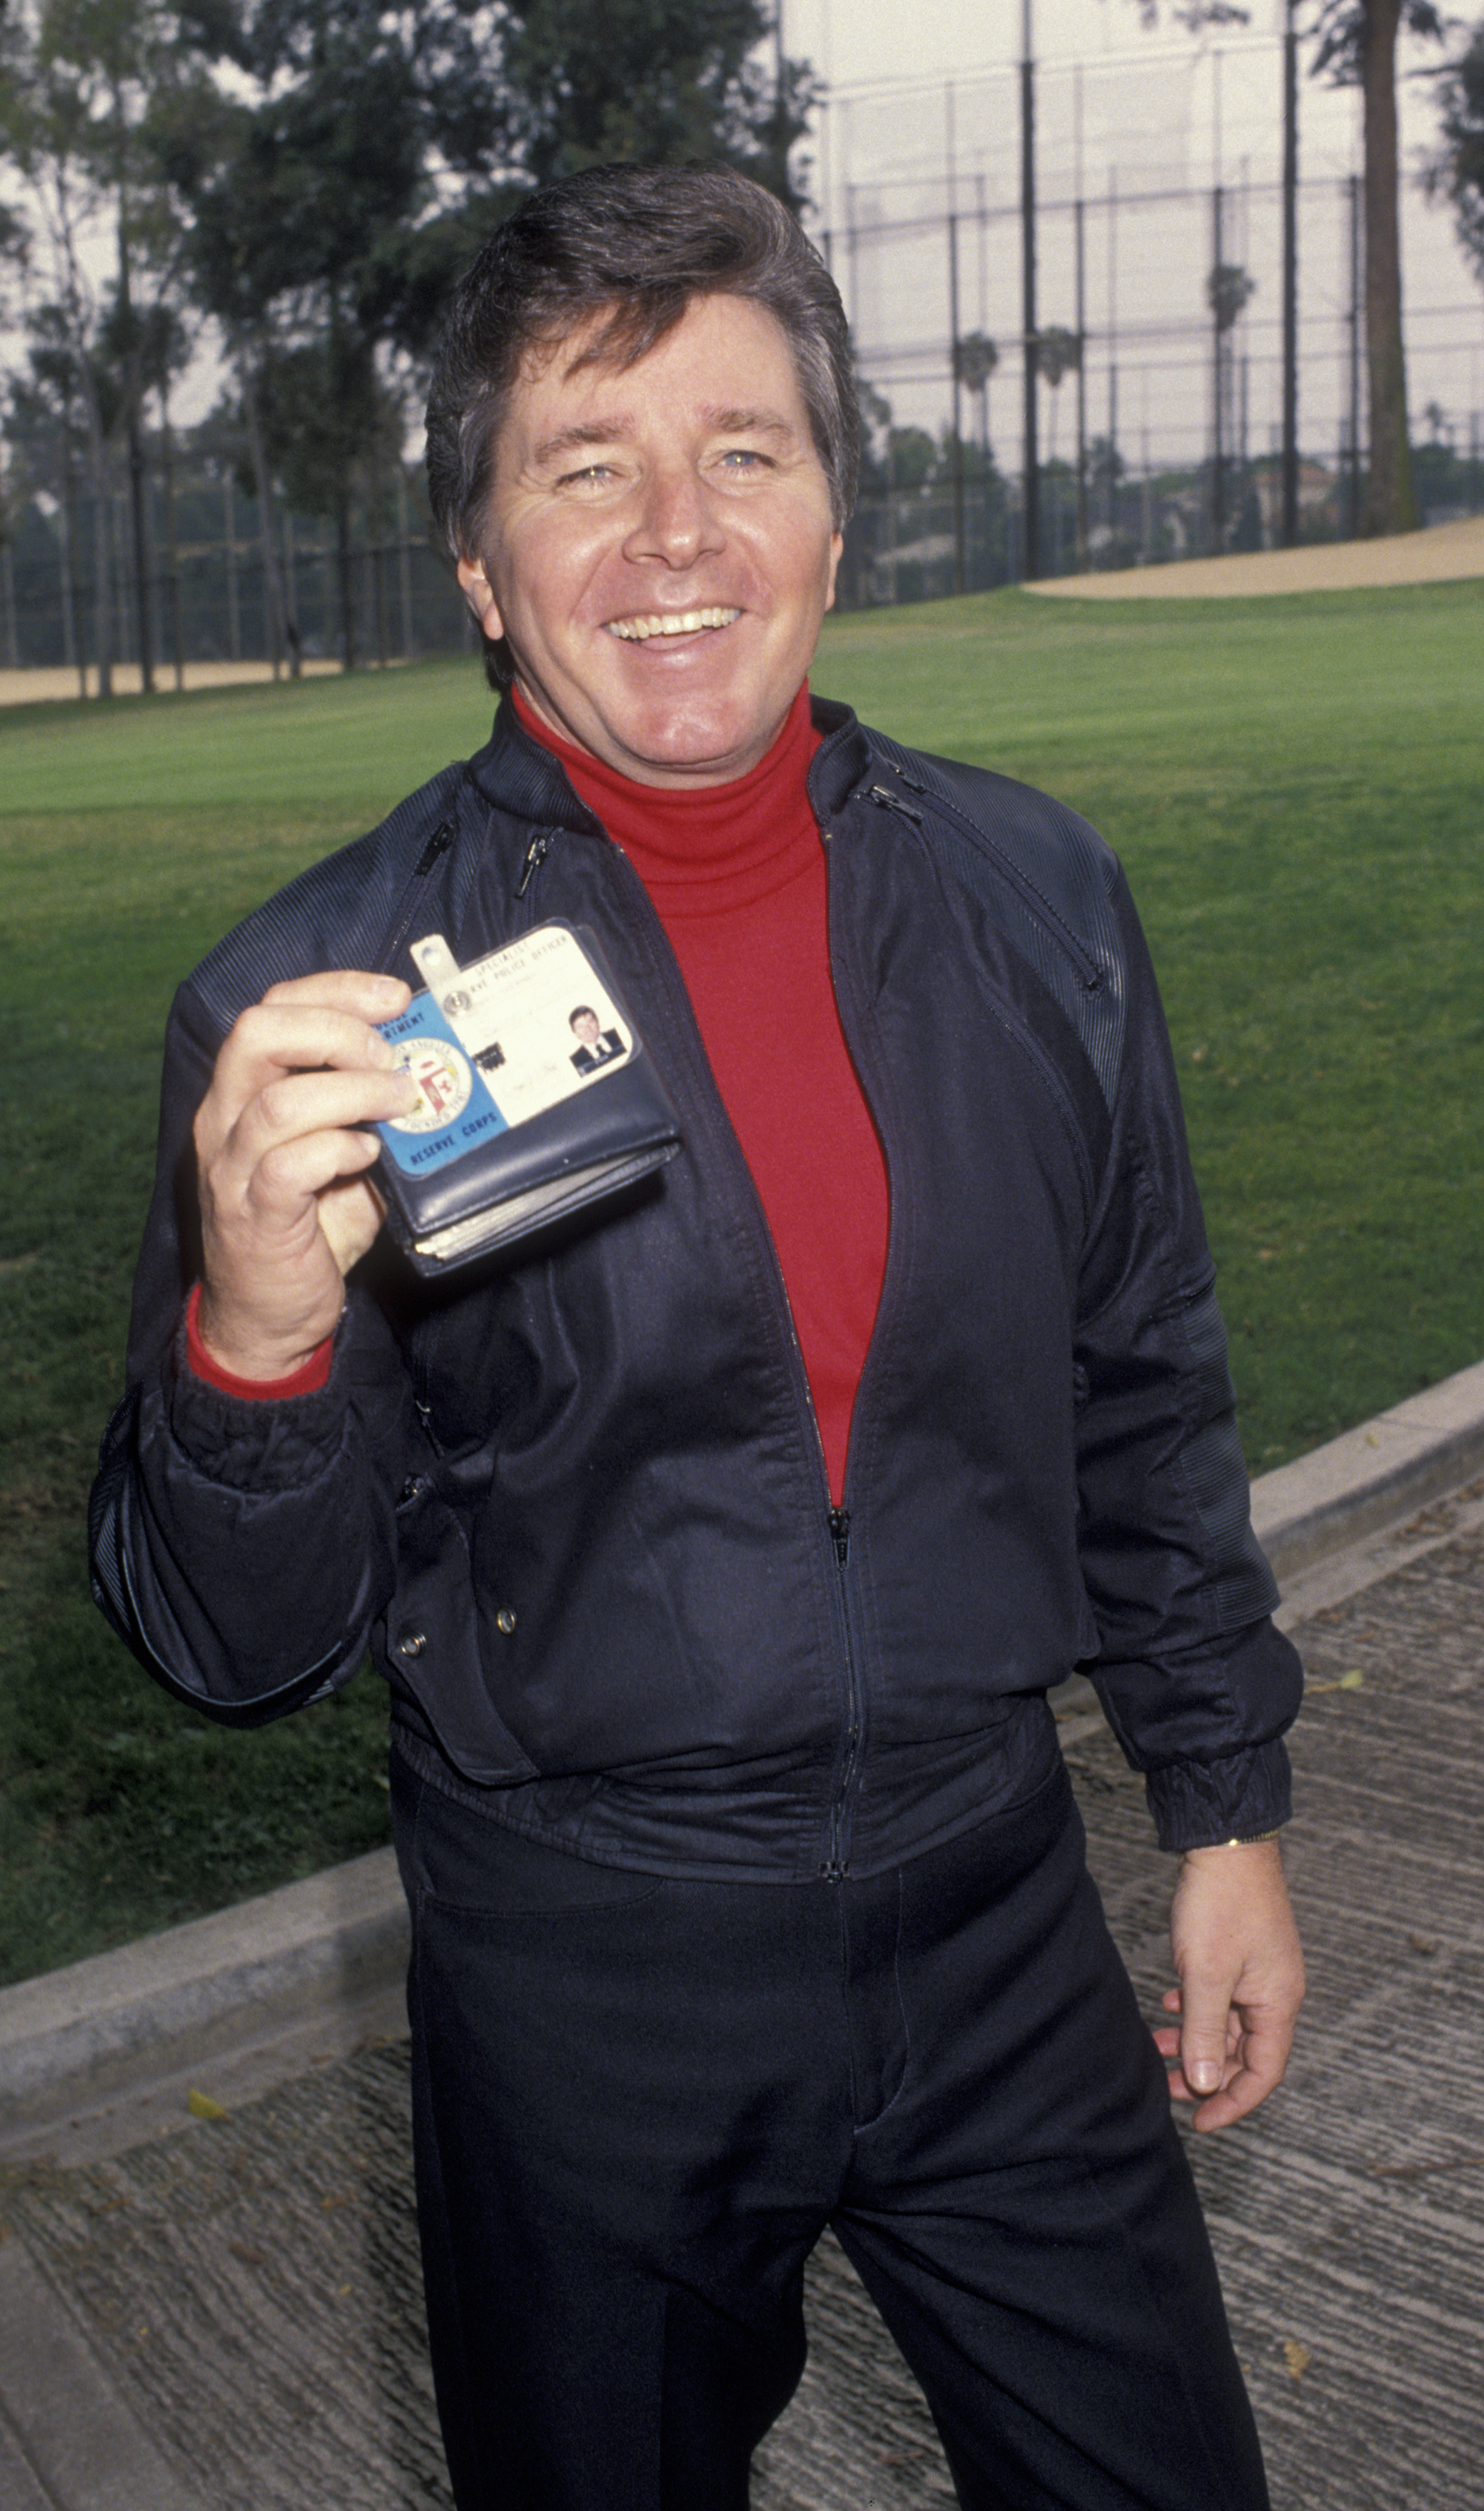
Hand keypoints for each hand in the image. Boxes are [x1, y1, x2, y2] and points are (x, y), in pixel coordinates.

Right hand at [193, 970, 414, 1377]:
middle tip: (389, 1055)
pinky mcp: (253, 1215)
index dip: (335, 990)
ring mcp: (233, 1168)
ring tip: (398, 1102)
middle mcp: (225, 1119)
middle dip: (336, 1028)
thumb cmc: (310, 1226)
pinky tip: (369, 1157)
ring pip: (279, 1101)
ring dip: (352, 1092)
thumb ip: (370, 1111)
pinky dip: (339, 1150)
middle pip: (257, 1032)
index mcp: (242, 1090)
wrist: (269, 1314)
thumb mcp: (345, 1154)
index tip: (394, 997)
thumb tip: (433, 1069)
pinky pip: (288, 1166)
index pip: (273, 1008)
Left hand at [1154, 1836, 1304, 2132]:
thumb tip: (1205, 2085)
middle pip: (1246, 2053)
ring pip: (1230, 2025)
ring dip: (1197, 2040)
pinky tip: (1170, 2003)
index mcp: (1278, 2003)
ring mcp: (1260, 1972)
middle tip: (1166, 2085)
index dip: (1232, 2104)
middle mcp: (1276, 1992)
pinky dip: (1197, 2009)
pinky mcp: (1242, 1953)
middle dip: (1208, 2073)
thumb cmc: (1221, 1903)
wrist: (1225, 1842)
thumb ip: (1206, 2032)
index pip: (1263, 2074)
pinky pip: (1223, 1997)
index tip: (1199, 2121)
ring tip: (1158, 2045)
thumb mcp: (1206, 1975)